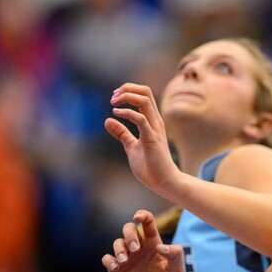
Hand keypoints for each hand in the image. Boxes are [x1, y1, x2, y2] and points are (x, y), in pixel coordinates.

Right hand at [101, 210, 184, 271]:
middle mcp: (139, 248)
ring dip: (119, 248)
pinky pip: (107, 258)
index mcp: (153, 244)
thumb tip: (160, 246)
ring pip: (117, 242)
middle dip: (129, 234)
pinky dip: (109, 259)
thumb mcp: (176, 270)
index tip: (138, 217)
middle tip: (136, 249)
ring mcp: (127, 258)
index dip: (142, 215)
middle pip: (129, 228)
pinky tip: (116, 266)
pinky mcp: (116, 270)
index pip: (147, 223)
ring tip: (124, 260)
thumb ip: (175, 254)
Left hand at [104, 83, 183, 199]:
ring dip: (127, 97)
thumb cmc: (151, 166)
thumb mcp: (132, 147)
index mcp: (152, 121)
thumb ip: (122, 133)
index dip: (128, 91)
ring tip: (113, 103)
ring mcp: (155, 129)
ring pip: (144, 100)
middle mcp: (155, 121)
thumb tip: (108, 120)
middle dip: (127, 89)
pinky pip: (141, 119)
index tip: (114, 98)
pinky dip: (127, 113)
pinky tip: (117, 114)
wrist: (164, 182)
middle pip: (145, 92)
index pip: (143, 95)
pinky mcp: (152, 139)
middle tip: (113, 97)